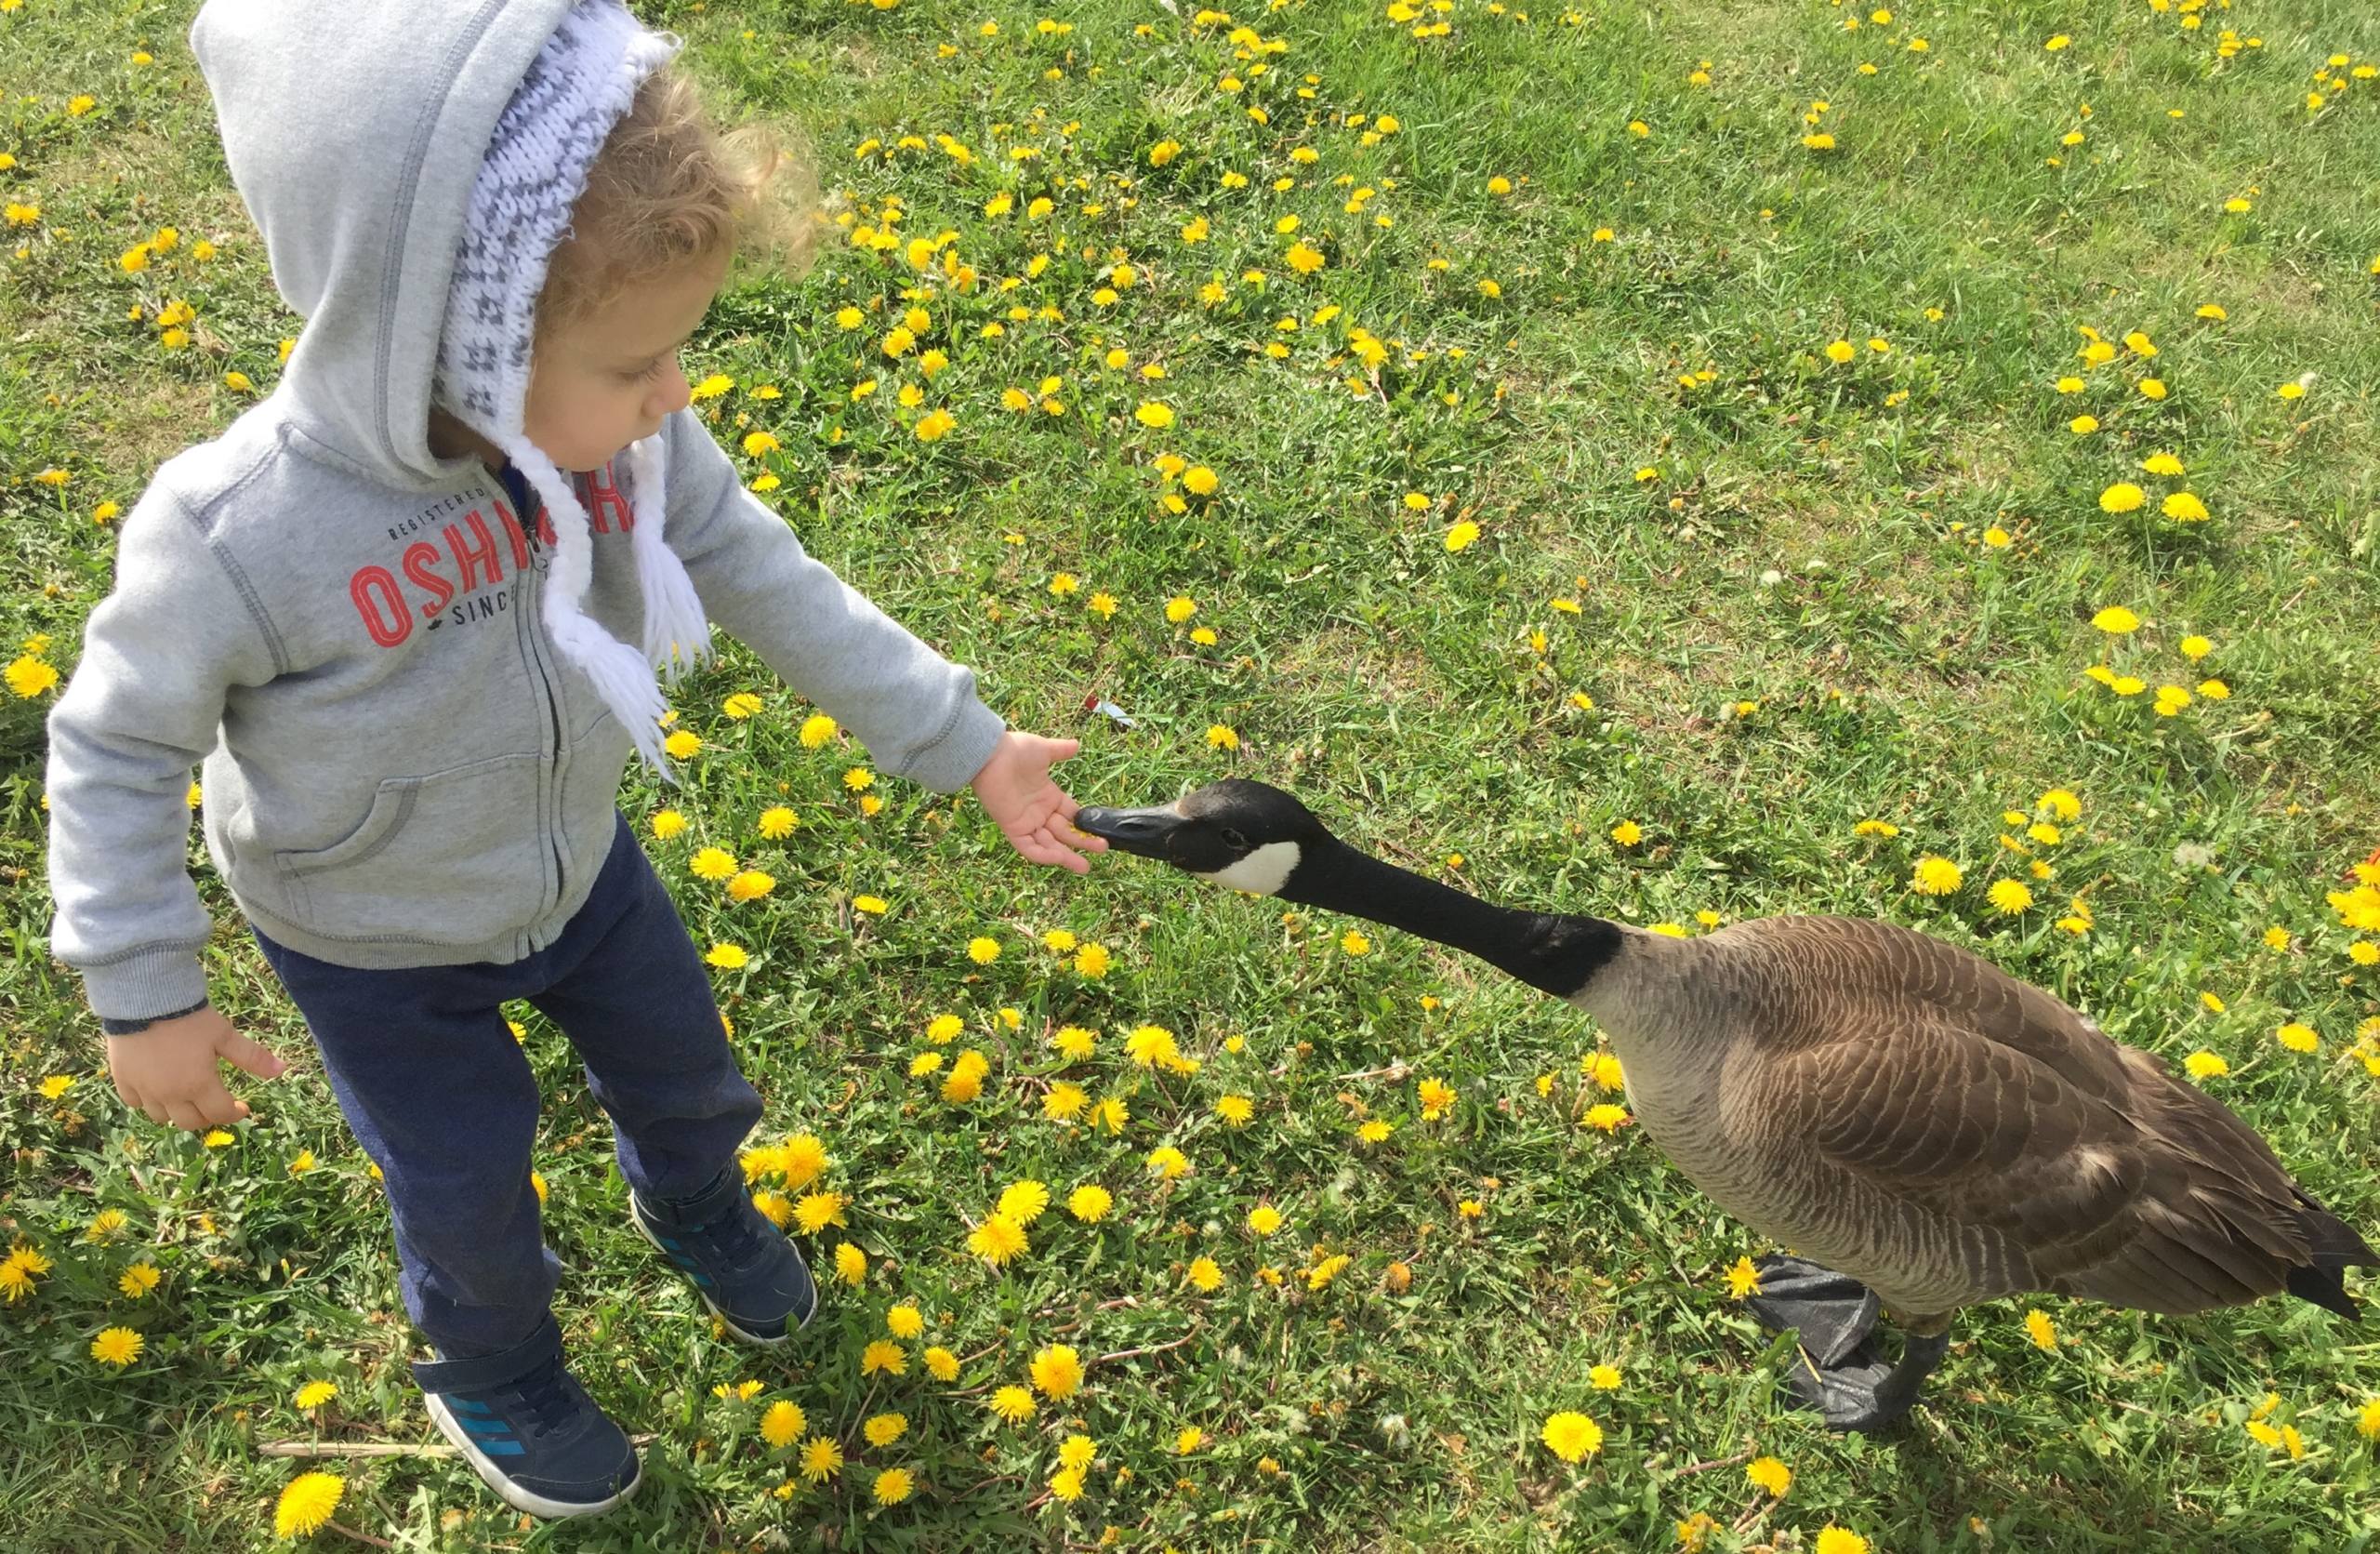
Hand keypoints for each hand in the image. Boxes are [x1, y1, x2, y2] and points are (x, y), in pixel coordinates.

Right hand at [106, 1006, 286, 1130]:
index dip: (235, 1114)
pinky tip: (157, 1090)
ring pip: (161, 1117)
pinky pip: (135, 1103)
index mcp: (198, 1086)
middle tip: (216, 1105)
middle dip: (207, 1117)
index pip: (220, 1114)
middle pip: (190, 1122)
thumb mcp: (225, 1035)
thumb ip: (252, 1056)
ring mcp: (143, 1090)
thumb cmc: (190, 1018)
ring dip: (177, 1113)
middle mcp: (169, 1095)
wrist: (144, 1000)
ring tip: (188, 1099)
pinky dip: (148, 1102)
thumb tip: (282, 1070)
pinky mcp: (122, 1080)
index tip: (243, 1107)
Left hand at [968, 730, 1108, 873]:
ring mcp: (1026, 821)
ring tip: (1085, 867)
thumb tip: (1077, 745)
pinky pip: (1029, 847)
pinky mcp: (1013, 828)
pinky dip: (1043, 855)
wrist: (990, 755)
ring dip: (1066, 856)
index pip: (1071, 814)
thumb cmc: (1015, 750)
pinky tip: (1060, 858)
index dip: (1085, 824)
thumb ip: (1060, 751)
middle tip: (1103, 849)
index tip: (1102, 832)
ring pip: (1049, 845)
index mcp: (1048, 796)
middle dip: (1083, 843)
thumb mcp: (1043, 750)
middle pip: (1064, 833)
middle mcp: (1039, 811)